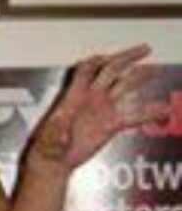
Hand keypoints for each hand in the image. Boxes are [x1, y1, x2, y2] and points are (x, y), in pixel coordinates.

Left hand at [28, 45, 169, 172]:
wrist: (54, 160)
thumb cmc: (47, 146)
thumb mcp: (49, 135)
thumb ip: (57, 127)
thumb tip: (61, 120)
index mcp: (74, 96)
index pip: (87, 69)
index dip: (99, 60)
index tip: (113, 56)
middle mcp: (90, 98)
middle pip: (111, 70)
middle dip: (128, 58)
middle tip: (145, 50)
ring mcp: (102, 110)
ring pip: (124, 87)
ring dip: (140, 77)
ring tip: (156, 70)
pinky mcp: (110, 125)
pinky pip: (133, 115)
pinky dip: (149, 112)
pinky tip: (163, 109)